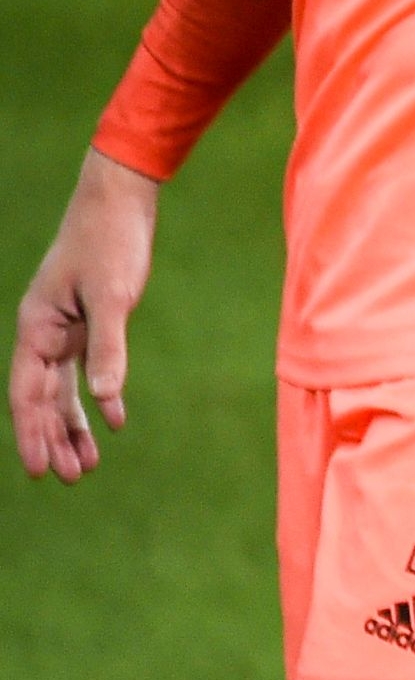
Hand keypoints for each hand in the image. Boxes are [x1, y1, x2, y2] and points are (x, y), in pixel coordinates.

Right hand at [15, 153, 161, 482]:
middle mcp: (45, 333)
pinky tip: (112, 422)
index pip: (26, 393)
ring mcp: (65, 328)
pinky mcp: (89, 321)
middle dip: (53, 439)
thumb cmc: (110, 242)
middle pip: (42, 399)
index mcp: (37, 328)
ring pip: (63, 389)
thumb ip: (108, 347)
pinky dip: (99, 397)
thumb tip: (105, 397)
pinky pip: (87, 370)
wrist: (121, 201)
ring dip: (74, 426)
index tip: (39, 470)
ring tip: (88, 465)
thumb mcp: (113, 296)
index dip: (31, 433)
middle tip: (71, 478)